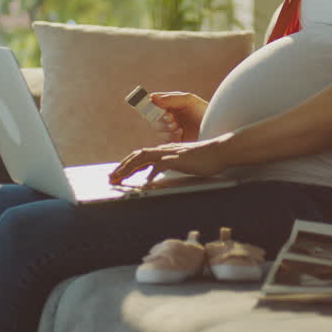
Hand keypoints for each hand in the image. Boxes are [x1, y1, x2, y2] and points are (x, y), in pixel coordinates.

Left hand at [108, 135, 230, 184]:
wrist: (220, 151)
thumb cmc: (204, 158)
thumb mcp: (182, 163)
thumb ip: (168, 166)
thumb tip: (154, 175)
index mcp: (164, 150)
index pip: (140, 156)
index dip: (127, 164)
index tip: (118, 174)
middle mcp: (164, 149)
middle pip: (137, 155)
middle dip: (122, 167)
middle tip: (111, 178)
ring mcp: (171, 153)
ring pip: (143, 157)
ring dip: (129, 168)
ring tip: (119, 178)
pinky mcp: (178, 159)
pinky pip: (161, 165)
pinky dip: (151, 172)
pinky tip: (147, 182)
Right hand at [148, 91, 206, 143]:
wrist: (217, 129)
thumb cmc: (204, 112)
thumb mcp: (189, 100)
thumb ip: (171, 98)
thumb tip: (152, 97)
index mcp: (172, 105)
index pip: (154, 104)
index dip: (151, 106)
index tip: (154, 107)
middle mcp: (170, 117)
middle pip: (153, 118)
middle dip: (160, 119)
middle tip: (171, 119)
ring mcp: (172, 131)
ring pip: (158, 130)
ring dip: (165, 129)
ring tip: (178, 127)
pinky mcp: (175, 142)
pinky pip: (164, 141)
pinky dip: (170, 137)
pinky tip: (180, 134)